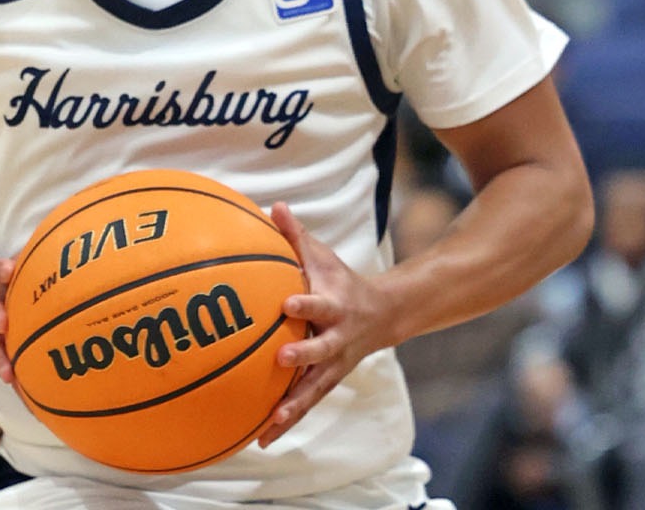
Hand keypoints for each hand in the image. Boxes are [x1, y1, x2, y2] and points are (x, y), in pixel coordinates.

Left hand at [256, 203, 396, 447]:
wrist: (384, 315)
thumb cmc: (340, 281)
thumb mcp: (322, 256)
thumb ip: (296, 236)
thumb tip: (273, 206)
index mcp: (335, 307)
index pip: (319, 303)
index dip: (305, 303)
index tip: (287, 302)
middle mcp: (336, 340)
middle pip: (320, 351)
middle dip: (302, 356)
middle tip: (280, 359)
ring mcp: (333, 365)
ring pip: (312, 390)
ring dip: (292, 407)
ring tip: (269, 424)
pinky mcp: (326, 383)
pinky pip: (304, 405)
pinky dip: (285, 422)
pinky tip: (260, 439)